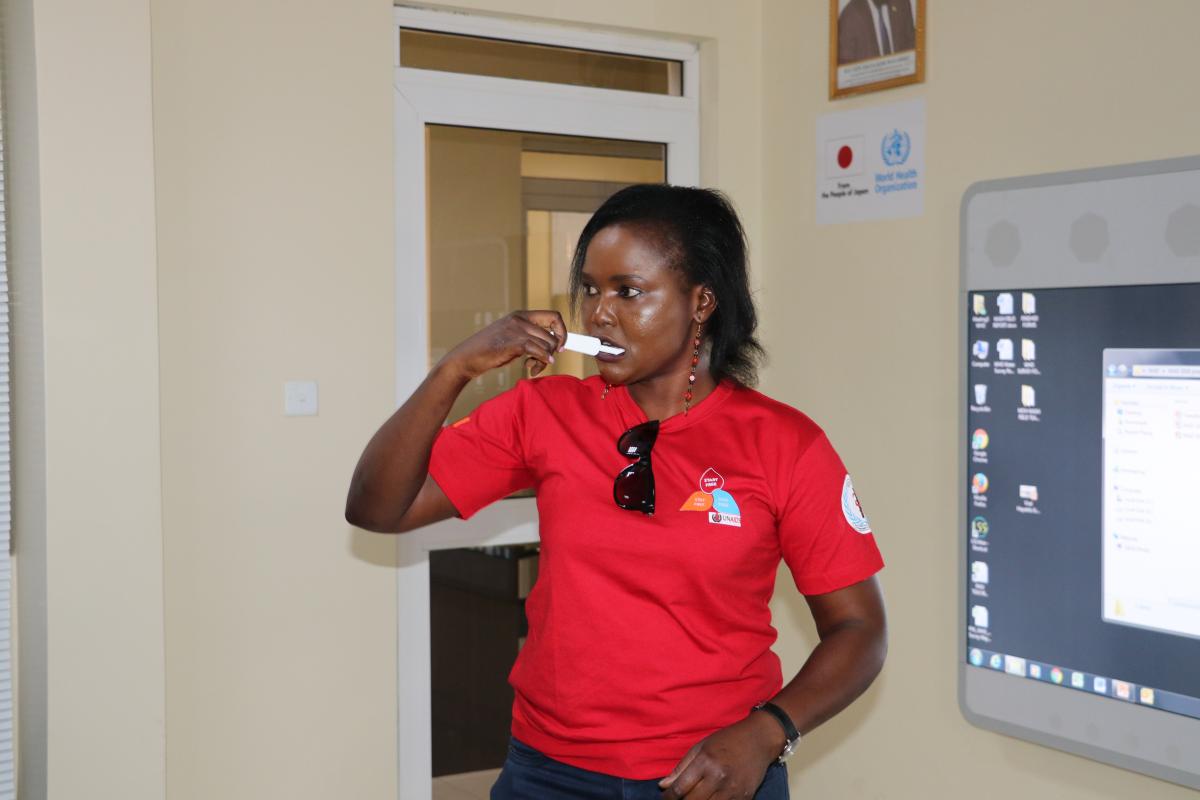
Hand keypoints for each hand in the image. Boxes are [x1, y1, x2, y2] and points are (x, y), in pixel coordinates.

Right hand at [441, 310, 566, 379]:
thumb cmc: (489, 351)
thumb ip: (529, 337)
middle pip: (554, 333)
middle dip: (554, 350)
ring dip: (545, 360)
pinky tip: (533, 368)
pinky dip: (542, 362)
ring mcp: (517, 329)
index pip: (553, 316)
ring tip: (533, 367)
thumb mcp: (511, 338)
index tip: (561, 346)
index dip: (562, 331)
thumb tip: (553, 346)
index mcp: (520, 315)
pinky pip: (540, 352)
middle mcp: (520, 319)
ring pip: (548, 344)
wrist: (467, 358)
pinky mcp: (514, 342)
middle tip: (546, 361)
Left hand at [658, 713, 783, 798]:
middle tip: (679, 799)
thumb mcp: (701, 747)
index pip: (680, 788)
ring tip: (695, 797)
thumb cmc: (727, 740)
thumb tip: (663, 786)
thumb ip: (681, 768)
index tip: (666, 798)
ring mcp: (732, 790)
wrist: (759, 740)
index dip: (669, 797)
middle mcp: (718, 777)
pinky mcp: (744, 798)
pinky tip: (711, 797)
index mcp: (705, 762)